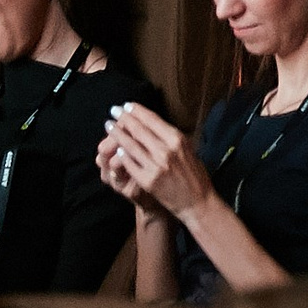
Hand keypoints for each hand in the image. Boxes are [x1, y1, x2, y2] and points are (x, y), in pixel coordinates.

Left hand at [98, 102, 217, 220]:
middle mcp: (166, 150)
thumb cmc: (195, 175)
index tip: (127, 105)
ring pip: (131, 145)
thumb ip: (171, 137)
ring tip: (109, 125)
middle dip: (124, 118)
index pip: (152, 119)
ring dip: (117, 134)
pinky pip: (131, 164)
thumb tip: (153, 123)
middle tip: (113, 110)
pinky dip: (123, 155)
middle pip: (139, 130)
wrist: (197, 202)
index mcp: (177, 139)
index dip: (137, 111)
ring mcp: (156, 166)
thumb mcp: (188, 149)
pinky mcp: (148, 180)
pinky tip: (117, 148)